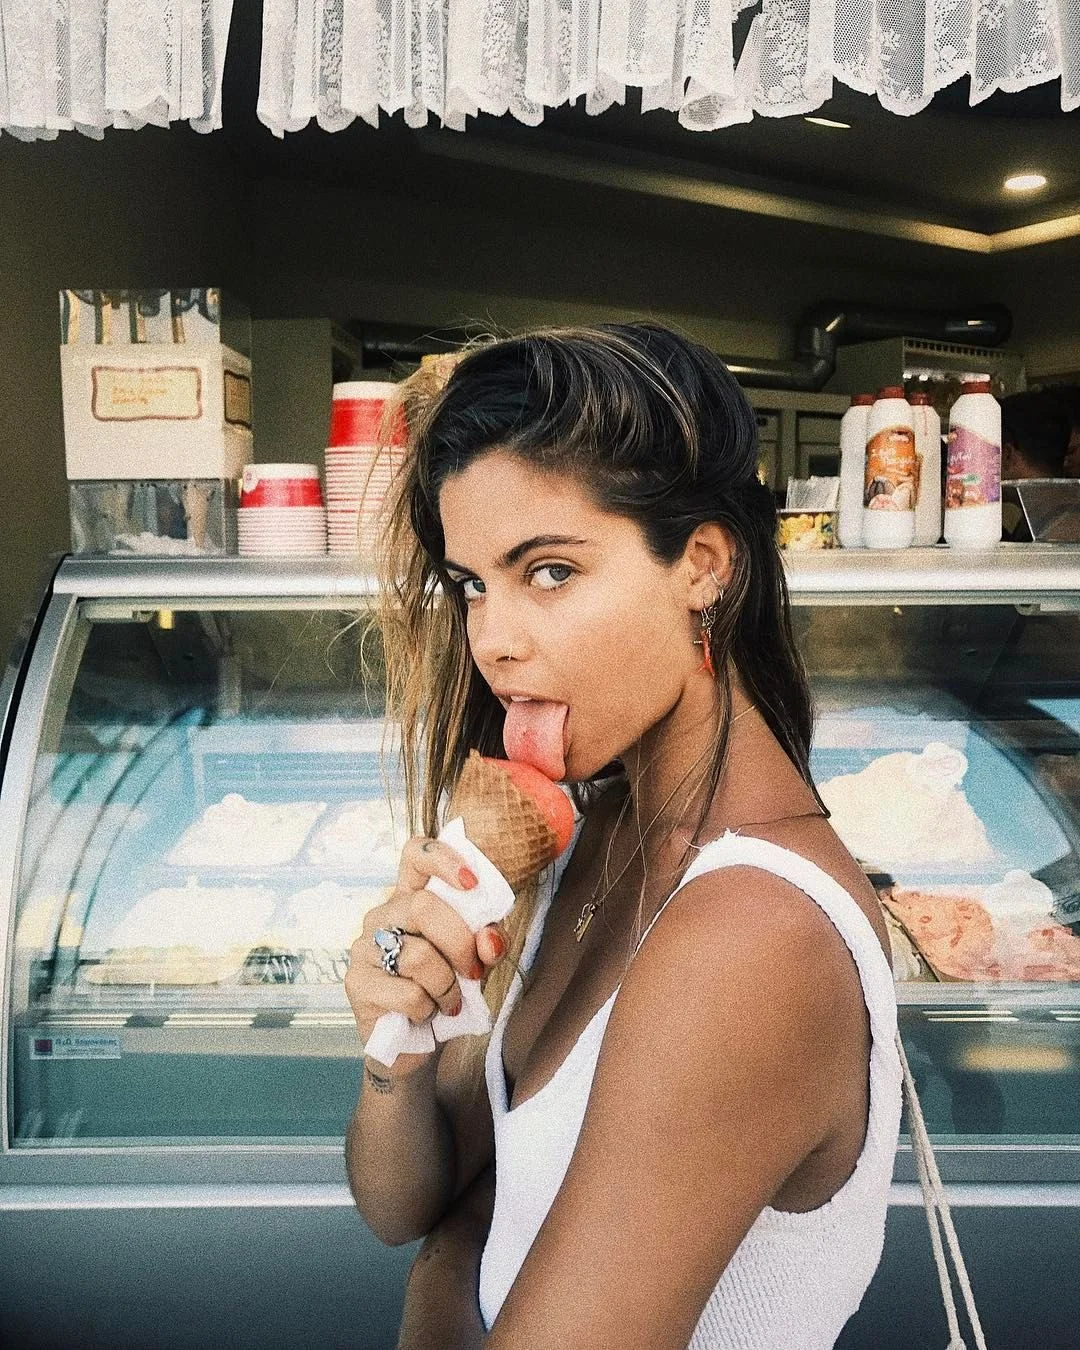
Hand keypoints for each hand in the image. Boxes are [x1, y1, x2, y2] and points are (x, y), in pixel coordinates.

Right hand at [345, 835, 507, 1075]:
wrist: (417, 1042)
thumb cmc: (447, 989)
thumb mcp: (477, 961)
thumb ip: (488, 943)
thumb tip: (490, 940)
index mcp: (411, 898)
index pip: (415, 854)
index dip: (443, 859)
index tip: (471, 883)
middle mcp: (383, 915)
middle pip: (423, 906)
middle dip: (460, 943)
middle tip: (474, 972)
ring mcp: (364, 947)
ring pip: (418, 955)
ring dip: (447, 986)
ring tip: (448, 1001)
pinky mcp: (356, 984)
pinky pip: (407, 993)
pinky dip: (428, 1010)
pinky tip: (425, 1015)